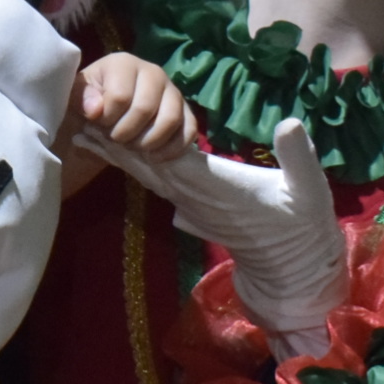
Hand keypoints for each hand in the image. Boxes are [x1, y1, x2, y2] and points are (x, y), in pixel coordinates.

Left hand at [78, 52, 186, 156]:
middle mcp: (153, 72)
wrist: (107, 111)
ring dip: (149, 142)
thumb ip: (81, 98)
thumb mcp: (75, 95)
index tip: (99, 124)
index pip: (120, 96)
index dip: (108, 119)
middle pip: (146, 108)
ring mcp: (173, 92)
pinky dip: (173, 149)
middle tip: (116, 139)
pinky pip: (189, 131)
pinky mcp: (186, 111)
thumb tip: (96, 110)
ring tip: (135, 148)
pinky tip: (155, 157)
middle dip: (127, 133)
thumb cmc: (90, 100)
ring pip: (171, 119)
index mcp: (124, 64)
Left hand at [80, 117, 346, 350]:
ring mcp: (192, 207)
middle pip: (145, 165)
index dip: (137, 136)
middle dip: (111, 142)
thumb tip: (290, 123)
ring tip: (84, 134)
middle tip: (75, 119)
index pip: (169, 155)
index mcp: (217, 185)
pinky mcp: (195, 212)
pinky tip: (119, 156)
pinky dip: (134, 169)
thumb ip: (298, 156)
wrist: (296, 267)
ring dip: (116, 155)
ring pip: (146, 176)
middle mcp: (195, 197)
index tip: (108, 116)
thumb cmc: (303, 224)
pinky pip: (157, 186)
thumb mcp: (309, 188)